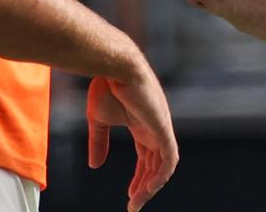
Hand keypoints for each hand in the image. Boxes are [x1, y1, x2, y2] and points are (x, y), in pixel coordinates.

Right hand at [87, 67, 178, 211]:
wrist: (116, 67)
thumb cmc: (106, 86)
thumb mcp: (99, 121)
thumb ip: (99, 143)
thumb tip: (95, 166)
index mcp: (142, 125)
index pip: (147, 156)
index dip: (140, 176)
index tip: (129, 194)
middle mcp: (155, 128)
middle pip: (156, 164)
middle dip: (145, 186)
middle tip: (133, 204)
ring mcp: (161, 128)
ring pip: (164, 166)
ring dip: (151, 186)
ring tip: (137, 202)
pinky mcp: (163, 128)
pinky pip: (169, 159)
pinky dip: (161, 175)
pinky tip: (149, 188)